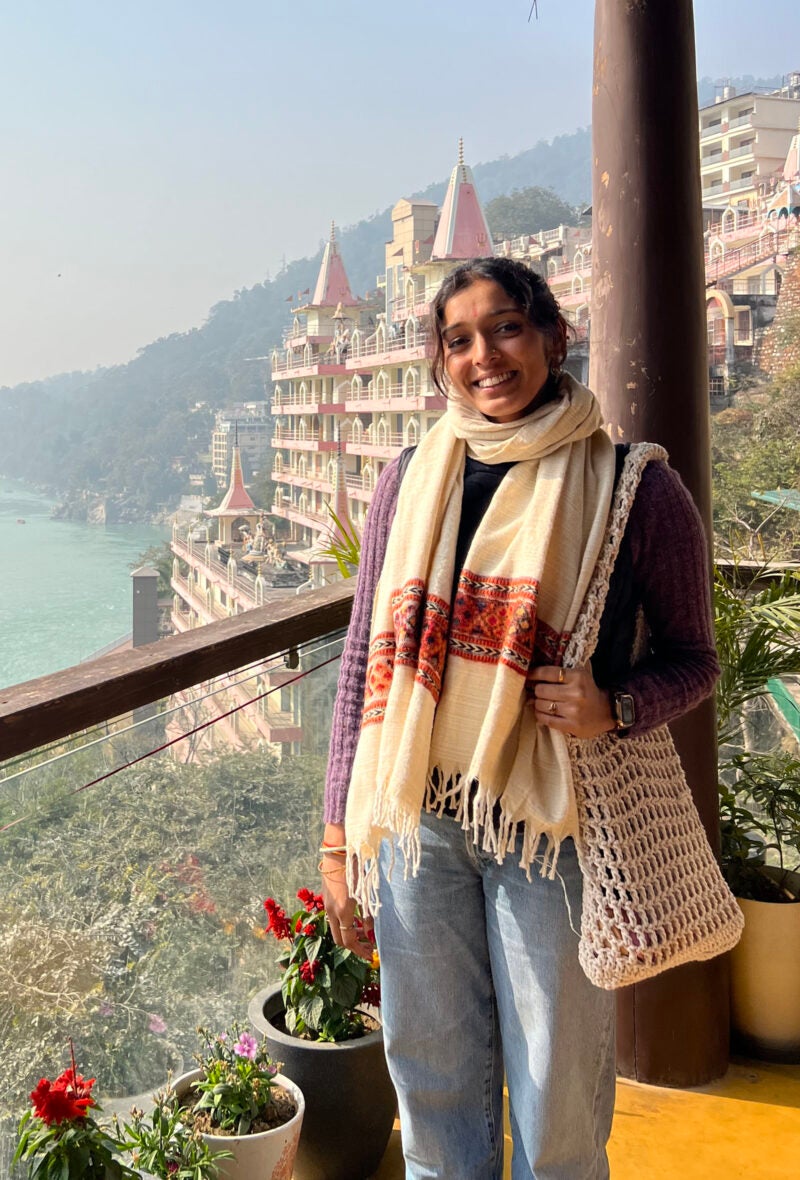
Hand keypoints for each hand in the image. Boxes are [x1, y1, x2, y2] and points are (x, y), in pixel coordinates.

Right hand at [320, 821, 373, 961]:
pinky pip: (333, 918)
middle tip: (367, 947)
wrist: (337, 851)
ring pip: (336, 929)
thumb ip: (367, 913)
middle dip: (353, 946)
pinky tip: (355, 918)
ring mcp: (327, 905)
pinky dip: (344, 923)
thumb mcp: (364, 891)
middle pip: (339, 939)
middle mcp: (332, 911)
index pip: (350, 941)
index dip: (360, 951)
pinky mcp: (326, 898)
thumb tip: (370, 932)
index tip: (371, 955)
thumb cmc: (355, 868)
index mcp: (343, 911)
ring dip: (348, 934)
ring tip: (364, 932)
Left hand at [528, 665, 615, 738]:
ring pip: (540, 705)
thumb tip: (531, 674)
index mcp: (577, 676)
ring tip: (543, 703)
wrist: (606, 712)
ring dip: (538, 704)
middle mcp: (576, 693)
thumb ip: (559, 673)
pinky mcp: (571, 725)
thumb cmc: (587, 691)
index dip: (534, 674)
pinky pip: (545, 719)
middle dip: (537, 691)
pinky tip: (544, 712)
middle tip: (540, 692)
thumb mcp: (579, 675)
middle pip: (540, 690)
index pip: (547, 672)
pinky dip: (540, 715)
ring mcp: (573, 711)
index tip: (529, 676)